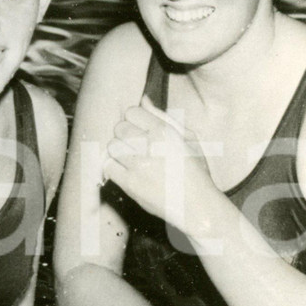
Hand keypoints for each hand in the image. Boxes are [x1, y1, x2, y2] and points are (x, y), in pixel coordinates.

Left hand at [104, 96, 215, 232]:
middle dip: (125, 133)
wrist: (197, 207)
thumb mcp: (189, 139)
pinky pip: (108, 166)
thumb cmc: (196, 171)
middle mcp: (150, 146)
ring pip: (112, 146)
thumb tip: (142, 99)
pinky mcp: (130, 184)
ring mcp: (138, 166)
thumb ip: (164, 117)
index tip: (140, 128)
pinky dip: (114, 166)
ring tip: (130, 157)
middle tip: (135, 144)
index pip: (131, 111)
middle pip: (119, 127)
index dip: (134, 119)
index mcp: (165, 132)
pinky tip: (125, 169)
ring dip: (118, 150)